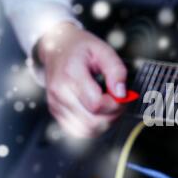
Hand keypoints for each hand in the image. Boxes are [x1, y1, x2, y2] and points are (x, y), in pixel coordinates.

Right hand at [38, 22, 126, 137]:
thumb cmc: (80, 48)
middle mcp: (60, 93)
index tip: (122, 95)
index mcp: (70, 75)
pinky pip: (79, 130)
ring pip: (87, 130)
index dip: (115, 104)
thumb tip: (121, 93)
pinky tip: (99, 112)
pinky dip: (94, 126)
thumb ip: (116, 70)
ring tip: (109, 106)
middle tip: (119, 102)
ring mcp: (56, 105)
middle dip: (113, 116)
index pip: (97, 104)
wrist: (56, 47)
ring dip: (105, 123)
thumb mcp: (103, 50)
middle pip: (92, 122)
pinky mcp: (56, 112)